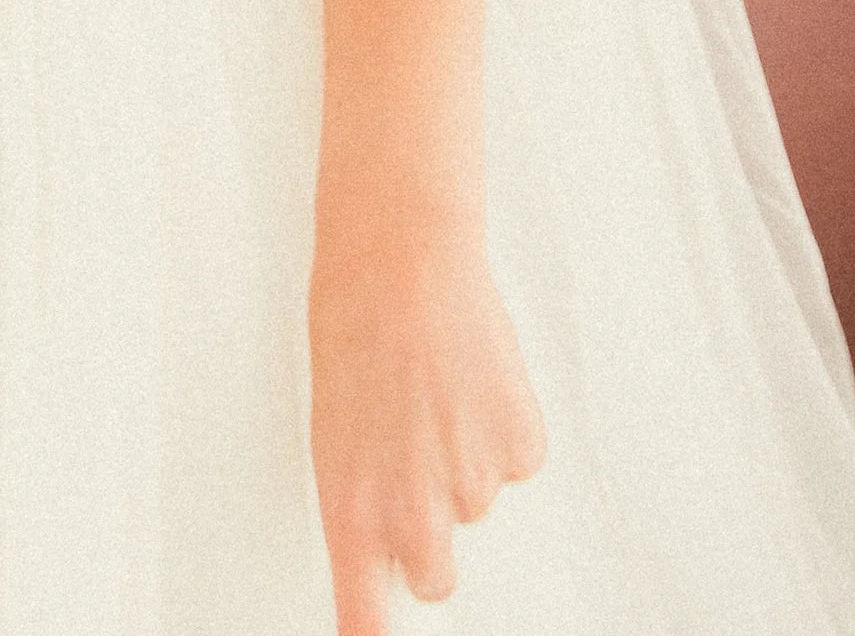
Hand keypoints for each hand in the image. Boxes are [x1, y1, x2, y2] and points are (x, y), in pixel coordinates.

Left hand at [308, 204, 546, 629]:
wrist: (400, 255)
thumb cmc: (352, 325)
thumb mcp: (335, 425)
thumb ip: (365, 494)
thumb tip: (390, 534)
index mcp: (352, 510)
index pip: (366, 616)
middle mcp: (414, 516)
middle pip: (435, 577)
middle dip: (430, 533)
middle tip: (411, 456)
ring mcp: (473, 487)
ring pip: (475, 500)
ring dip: (461, 459)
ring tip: (432, 387)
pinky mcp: (520, 451)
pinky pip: (512, 459)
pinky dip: (498, 426)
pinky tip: (470, 376)